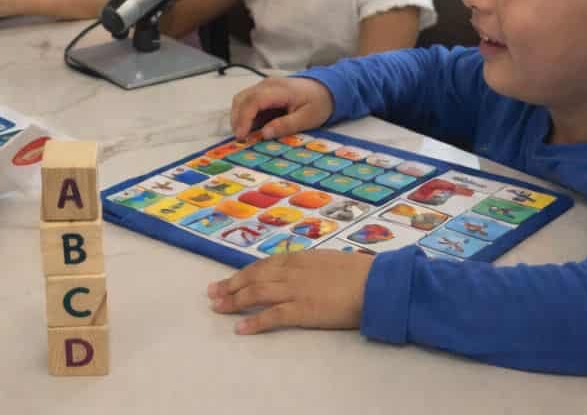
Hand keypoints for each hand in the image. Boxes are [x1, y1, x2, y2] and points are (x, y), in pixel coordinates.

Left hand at [207, 250, 373, 331]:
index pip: (263, 265)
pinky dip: (253, 322)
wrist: (375, 284)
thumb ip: (311, 265)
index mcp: (299, 258)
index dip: (243, 273)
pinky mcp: (302, 310)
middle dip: (230, 285)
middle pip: (253, 277)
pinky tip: (240, 328)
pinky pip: (272, 316)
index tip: (228, 279)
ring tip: (218, 308)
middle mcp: (292, 271)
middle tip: (212, 292)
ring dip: (234, 301)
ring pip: (256, 293)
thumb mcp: (328, 260)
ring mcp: (295, 290)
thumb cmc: (359, 272)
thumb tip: (303, 270)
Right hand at [229, 77, 332, 140]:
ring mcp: (264, 86)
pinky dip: (245, 114)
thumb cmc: (319, 103)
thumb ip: (286, 125)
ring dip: (239, 117)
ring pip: (241, 99)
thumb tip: (264, 134)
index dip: (244, 118)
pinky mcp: (264, 91)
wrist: (327, 89)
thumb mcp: (308, 118)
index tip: (241, 136)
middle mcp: (267, 84)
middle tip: (240, 139)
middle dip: (237, 119)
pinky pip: (248, 101)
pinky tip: (251, 128)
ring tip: (244, 135)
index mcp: (279, 90)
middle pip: (242, 99)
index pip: (253, 101)